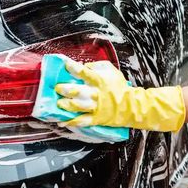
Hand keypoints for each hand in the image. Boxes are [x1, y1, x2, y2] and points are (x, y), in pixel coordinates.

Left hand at [55, 60, 185, 131]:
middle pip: (79, 91)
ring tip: (59, 103)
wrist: (130, 105)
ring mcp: (95, 107)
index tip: (65, 65)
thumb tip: (84, 66)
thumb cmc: (119, 86)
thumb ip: (97, 66)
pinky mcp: (95, 118)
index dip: (74, 68)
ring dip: (67, 105)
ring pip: (79, 106)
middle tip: (58, 88)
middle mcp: (96, 94)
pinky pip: (82, 121)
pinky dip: (71, 122)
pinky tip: (62, 121)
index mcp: (100, 81)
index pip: (85, 73)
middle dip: (67, 89)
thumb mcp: (111, 71)